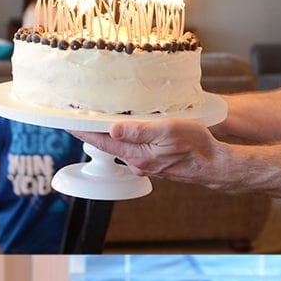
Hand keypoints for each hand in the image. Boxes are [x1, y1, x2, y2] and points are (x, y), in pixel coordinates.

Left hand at [69, 118, 222, 184]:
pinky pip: (135, 149)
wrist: (214, 166)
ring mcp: (145, 165)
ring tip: (100, 118)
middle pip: (108, 145)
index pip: (102, 142)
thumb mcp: (167, 131)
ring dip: (110, 134)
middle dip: (93, 131)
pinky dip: (127, 139)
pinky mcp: (154, 164)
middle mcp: (137, 164)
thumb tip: (112, 130)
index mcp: (137, 155)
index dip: (83, 131)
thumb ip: (139, 131)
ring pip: (122, 147)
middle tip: (79, 114)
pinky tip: (129, 129)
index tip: (66, 121)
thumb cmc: (196, 146)